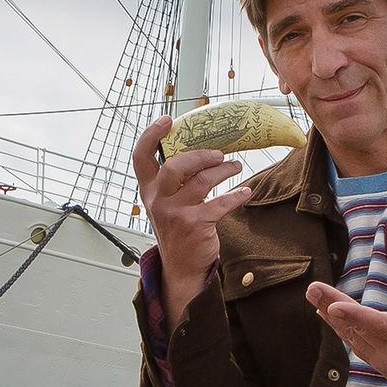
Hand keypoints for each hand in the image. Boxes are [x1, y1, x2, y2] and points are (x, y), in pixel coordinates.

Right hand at [134, 115, 253, 313]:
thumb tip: (201, 149)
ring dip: (224, 170)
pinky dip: (237, 195)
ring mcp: (174, 214)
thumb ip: (174, 180)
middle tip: (219, 154)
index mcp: (149, 190)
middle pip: (175, 166)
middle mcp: (157, 200)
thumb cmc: (178, 228)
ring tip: (236, 166)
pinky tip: (246, 191)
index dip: (150, 135)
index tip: (167, 120)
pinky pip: (220, 203)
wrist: (181, 266)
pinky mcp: (194, 225)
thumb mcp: (167, 203)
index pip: (141, 158)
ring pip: (202, 181)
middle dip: (201, 155)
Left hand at [306, 262, 386, 386]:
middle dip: (332, 306)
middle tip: (312, 288)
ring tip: (313, 293)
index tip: (333, 306)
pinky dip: (339, 328)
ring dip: (331, 314)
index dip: (356, 316)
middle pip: (359, 328)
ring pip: (352, 336)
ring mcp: (384, 362)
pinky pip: (354, 344)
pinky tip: (325, 312)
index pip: (381, 326)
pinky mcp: (378, 365)